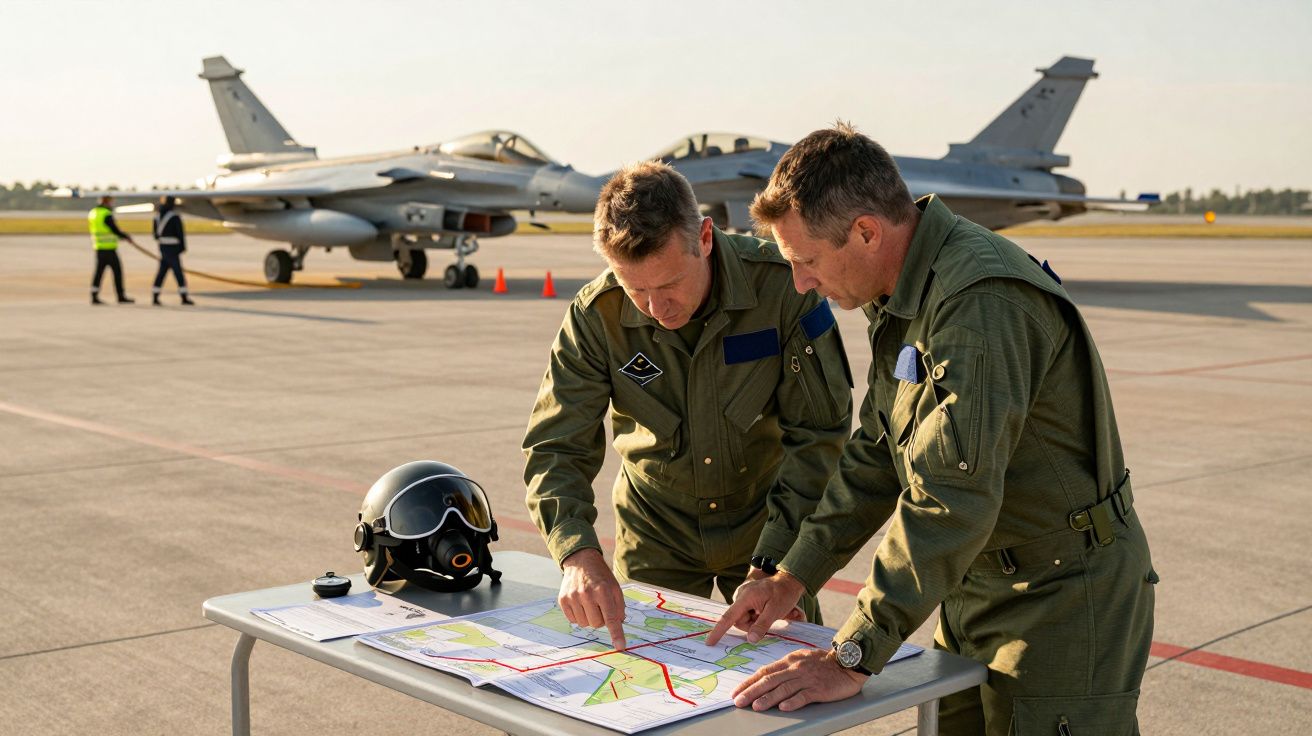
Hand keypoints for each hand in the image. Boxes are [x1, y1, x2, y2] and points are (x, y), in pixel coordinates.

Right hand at [558, 548, 626, 649]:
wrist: (581, 561)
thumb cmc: (601, 576)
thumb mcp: (615, 587)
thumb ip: (619, 607)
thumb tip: (618, 625)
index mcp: (603, 590)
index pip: (611, 618)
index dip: (616, 634)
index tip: (621, 646)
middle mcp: (586, 594)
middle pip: (597, 624)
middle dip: (601, 619)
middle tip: (600, 606)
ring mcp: (573, 597)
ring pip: (584, 624)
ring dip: (589, 618)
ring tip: (590, 603)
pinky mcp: (562, 600)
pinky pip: (573, 620)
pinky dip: (579, 615)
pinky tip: (580, 603)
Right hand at [705, 570, 805, 644]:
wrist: (789, 581)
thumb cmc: (783, 595)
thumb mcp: (775, 612)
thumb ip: (761, 626)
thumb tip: (750, 640)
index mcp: (745, 597)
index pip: (728, 617)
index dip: (718, 631)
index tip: (709, 642)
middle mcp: (740, 595)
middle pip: (738, 620)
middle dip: (751, 624)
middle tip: (766, 618)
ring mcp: (743, 596)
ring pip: (743, 618)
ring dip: (755, 620)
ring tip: (767, 612)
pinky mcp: (746, 597)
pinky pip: (746, 612)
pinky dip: (755, 615)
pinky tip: (764, 610)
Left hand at [731, 648, 866, 711]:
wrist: (848, 662)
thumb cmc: (823, 662)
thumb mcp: (801, 658)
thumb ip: (785, 667)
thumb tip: (767, 676)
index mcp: (789, 661)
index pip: (764, 672)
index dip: (749, 682)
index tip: (736, 691)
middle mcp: (795, 668)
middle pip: (770, 680)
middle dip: (752, 691)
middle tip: (738, 701)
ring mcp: (807, 678)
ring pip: (784, 689)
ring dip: (768, 698)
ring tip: (756, 706)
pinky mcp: (819, 689)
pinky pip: (804, 695)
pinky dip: (793, 702)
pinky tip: (784, 708)